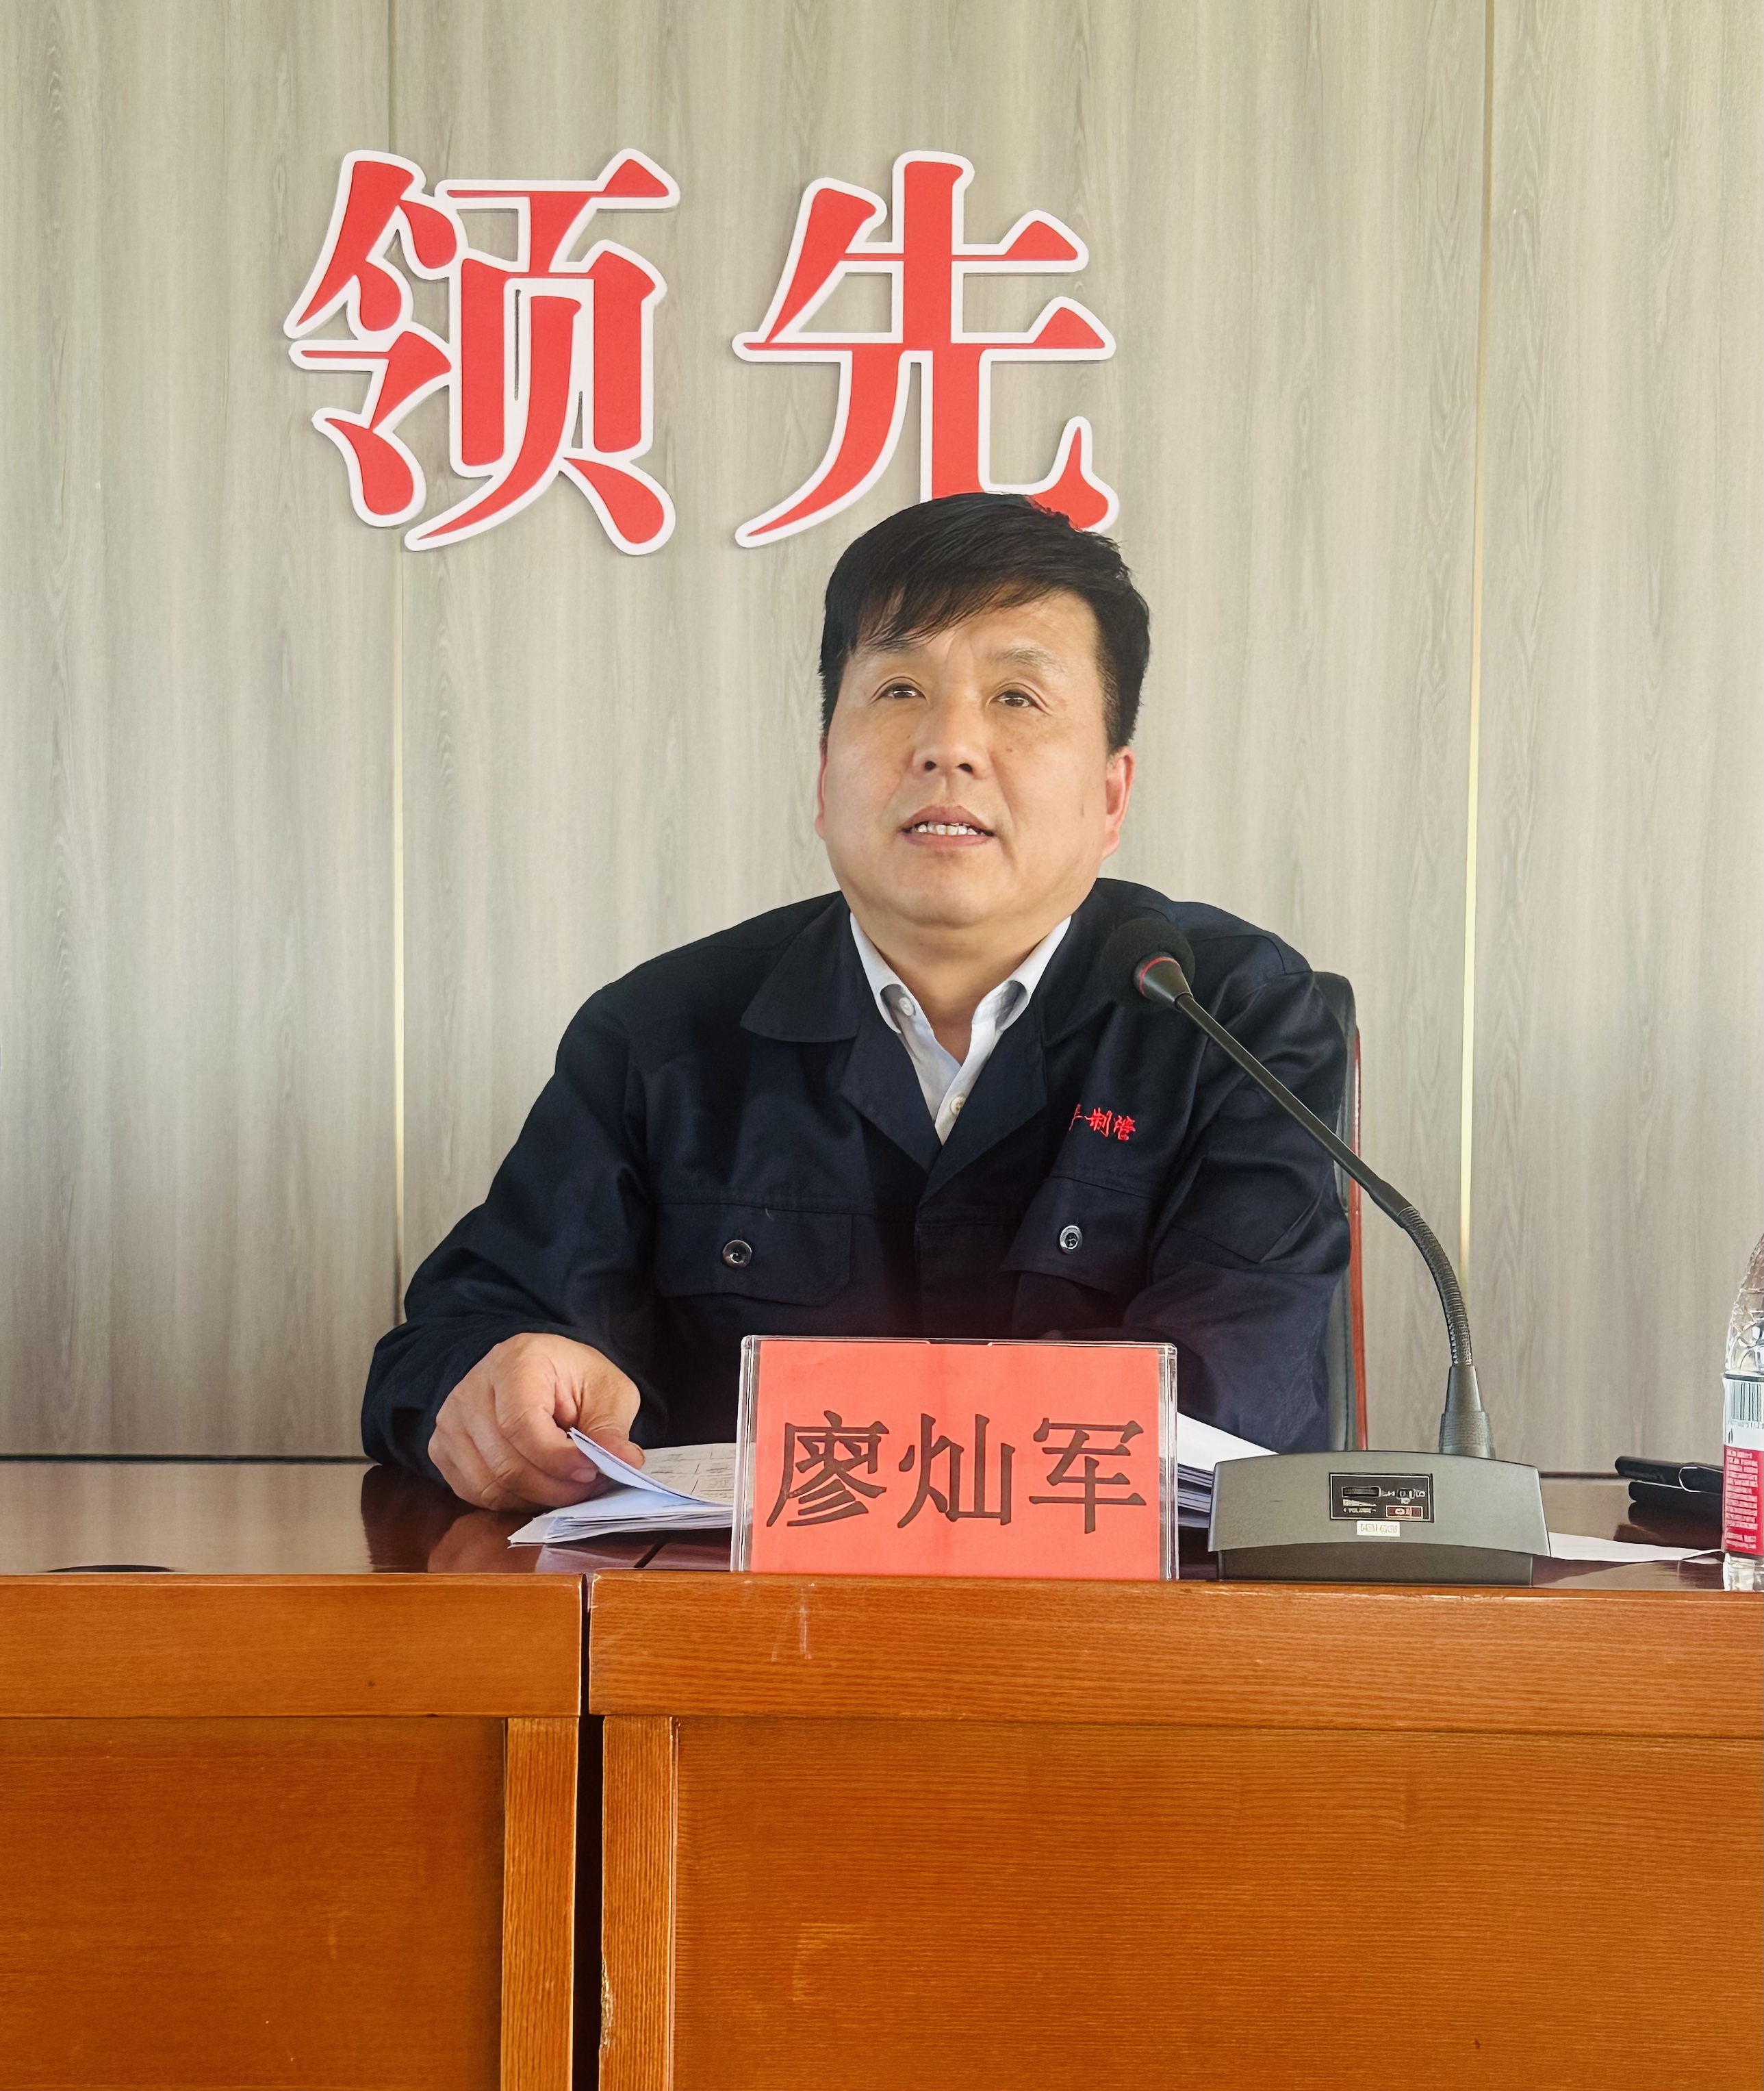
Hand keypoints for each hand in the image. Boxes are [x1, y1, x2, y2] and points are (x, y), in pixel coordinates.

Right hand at [428, 1332, 642, 1510]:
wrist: (536, 1373)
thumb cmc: (572, 1379)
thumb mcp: (607, 1391)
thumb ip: (611, 1428)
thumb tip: (625, 1462)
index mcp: (513, 1362)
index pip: (521, 1424)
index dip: (558, 1459)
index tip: (592, 1472)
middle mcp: (471, 1390)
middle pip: (506, 1463)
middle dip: (555, 1487)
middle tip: (589, 1487)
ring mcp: (451, 1422)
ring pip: (490, 1486)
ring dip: (536, 1499)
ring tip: (568, 1487)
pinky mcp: (443, 1449)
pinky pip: (475, 1494)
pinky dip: (513, 1501)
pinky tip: (539, 1486)